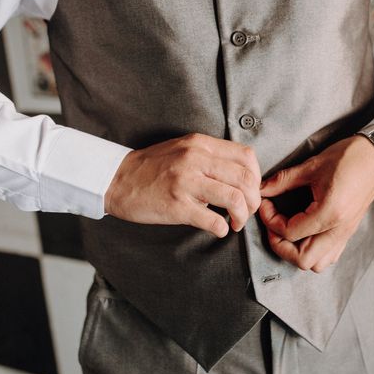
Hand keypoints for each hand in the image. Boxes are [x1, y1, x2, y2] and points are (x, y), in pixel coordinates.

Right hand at [104, 133, 260, 237]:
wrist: (116, 179)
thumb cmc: (152, 167)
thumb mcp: (183, 149)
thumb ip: (211, 157)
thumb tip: (241, 177)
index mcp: (200, 144)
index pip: (246, 157)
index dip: (257, 177)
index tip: (251, 191)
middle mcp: (195, 159)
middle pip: (246, 180)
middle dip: (253, 201)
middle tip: (247, 211)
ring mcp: (185, 182)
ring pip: (234, 199)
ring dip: (242, 216)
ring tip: (235, 222)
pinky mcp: (176, 205)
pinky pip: (213, 220)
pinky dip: (222, 228)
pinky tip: (219, 229)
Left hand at [259, 128, 373, 272]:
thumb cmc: (349, 158)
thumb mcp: (312, 166)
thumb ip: (283, 180)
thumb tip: (262, 189)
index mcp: (330, 212)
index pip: (290, 233)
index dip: (271, 220)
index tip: (266, 205)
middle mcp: (339, 229)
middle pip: (303, 260)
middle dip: (280, 245)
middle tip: (273, 225)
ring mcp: (345, 234)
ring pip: (317, 264)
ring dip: (297, 252)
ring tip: (288, 230)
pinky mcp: (347, 233)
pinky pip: (328, 257)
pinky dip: (312, 252)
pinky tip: (304, 233)